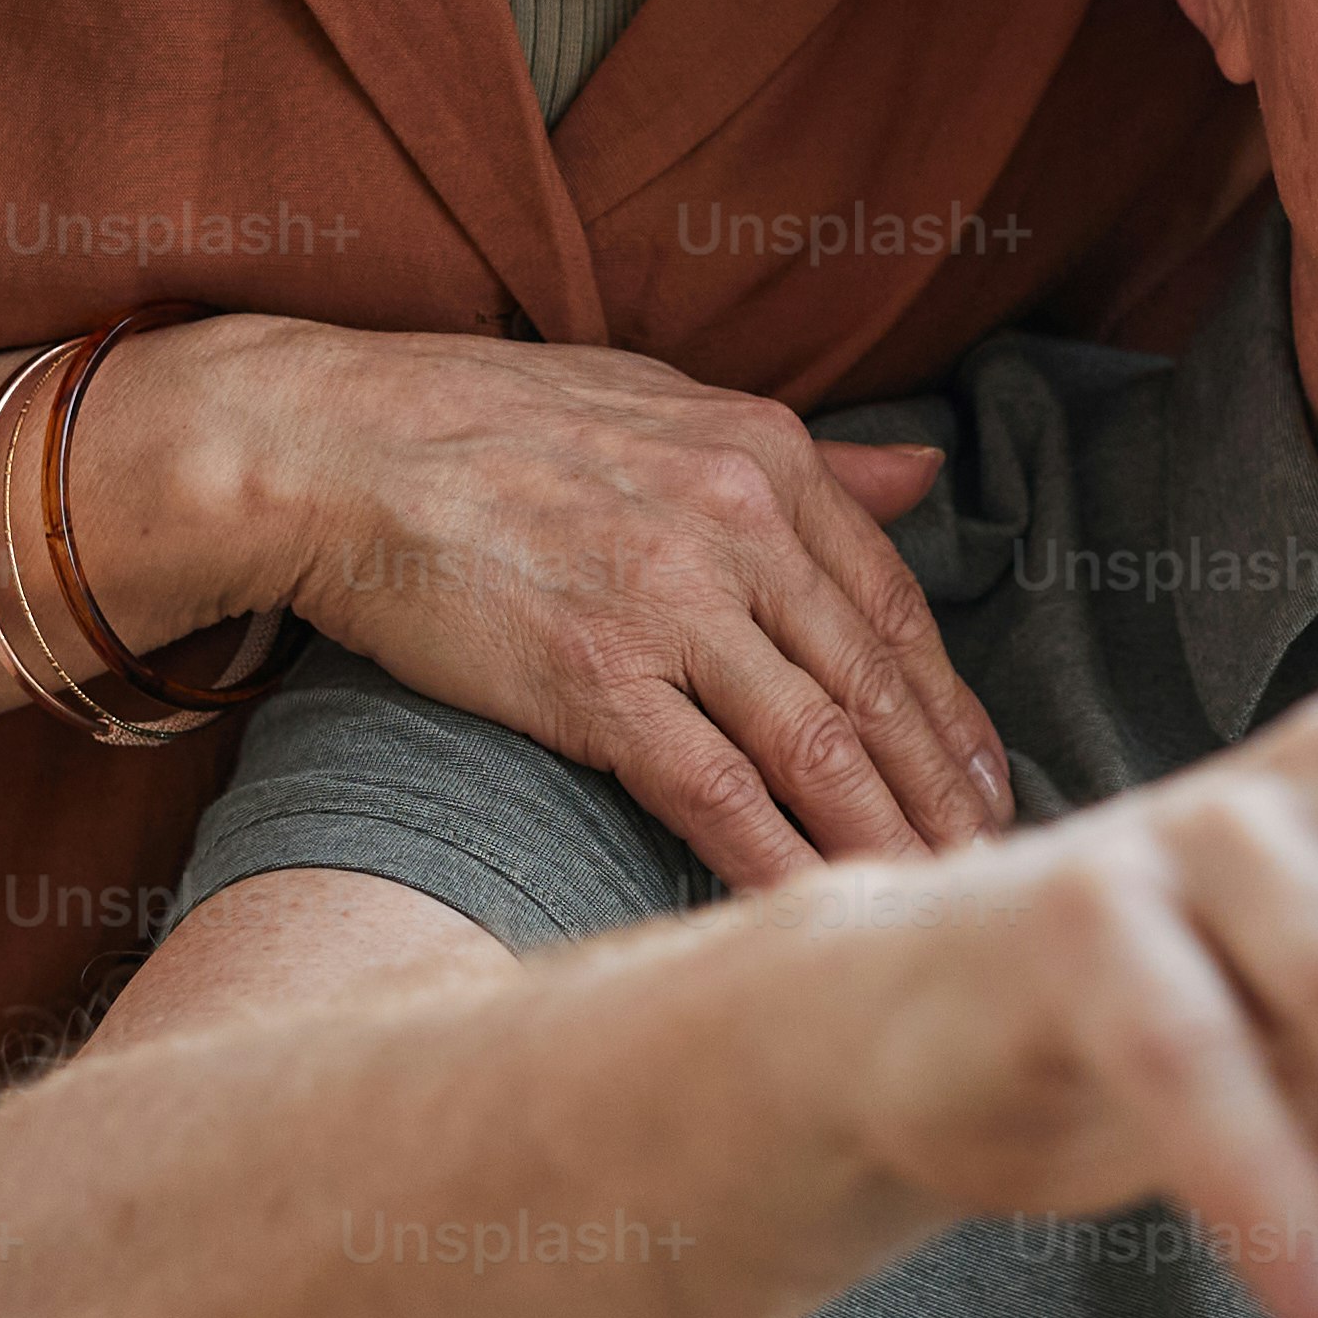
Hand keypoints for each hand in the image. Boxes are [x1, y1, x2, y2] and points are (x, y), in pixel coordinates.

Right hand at [91, 320, 1003, 882]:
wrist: (329, 448)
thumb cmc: (480, 422)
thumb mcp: (659, 402)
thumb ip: (802, 457)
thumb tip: (923, 474)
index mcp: (763, 458)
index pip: (893, 605)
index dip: (950, 709)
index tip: (986, 782)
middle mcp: (737, 526)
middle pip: (876, 687)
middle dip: (942, 793)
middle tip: (988, 873)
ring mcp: (670, 604)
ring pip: (819, 748)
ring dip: (886, 841)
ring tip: (930, 906)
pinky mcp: (596, 678)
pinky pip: (717, 792)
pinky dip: (778, 862)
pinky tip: (816, 914)